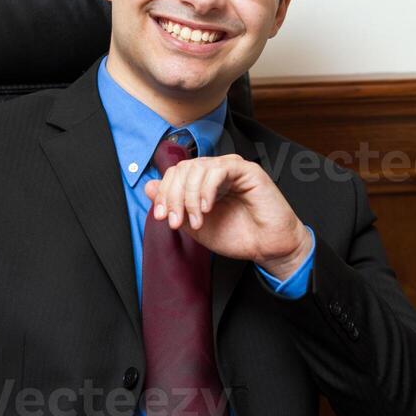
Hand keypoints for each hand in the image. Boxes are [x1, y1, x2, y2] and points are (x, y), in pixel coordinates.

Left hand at [144, 153, 312, 279]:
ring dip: (190, 197)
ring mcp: (231, 168)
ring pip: (197, 169)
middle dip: (173, 196)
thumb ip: (174, 206)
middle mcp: (215, 171)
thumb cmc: (237, 236)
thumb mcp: (195, 225)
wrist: (267, 247)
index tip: (161, 216)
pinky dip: (207, 189)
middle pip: (182, 169)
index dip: (163, 193)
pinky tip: (207, 208)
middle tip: (174, 221)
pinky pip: (218, 170)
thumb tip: (148, 186)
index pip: (175, 174)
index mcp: (202, 181)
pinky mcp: (247, 170)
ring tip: (197, 221)